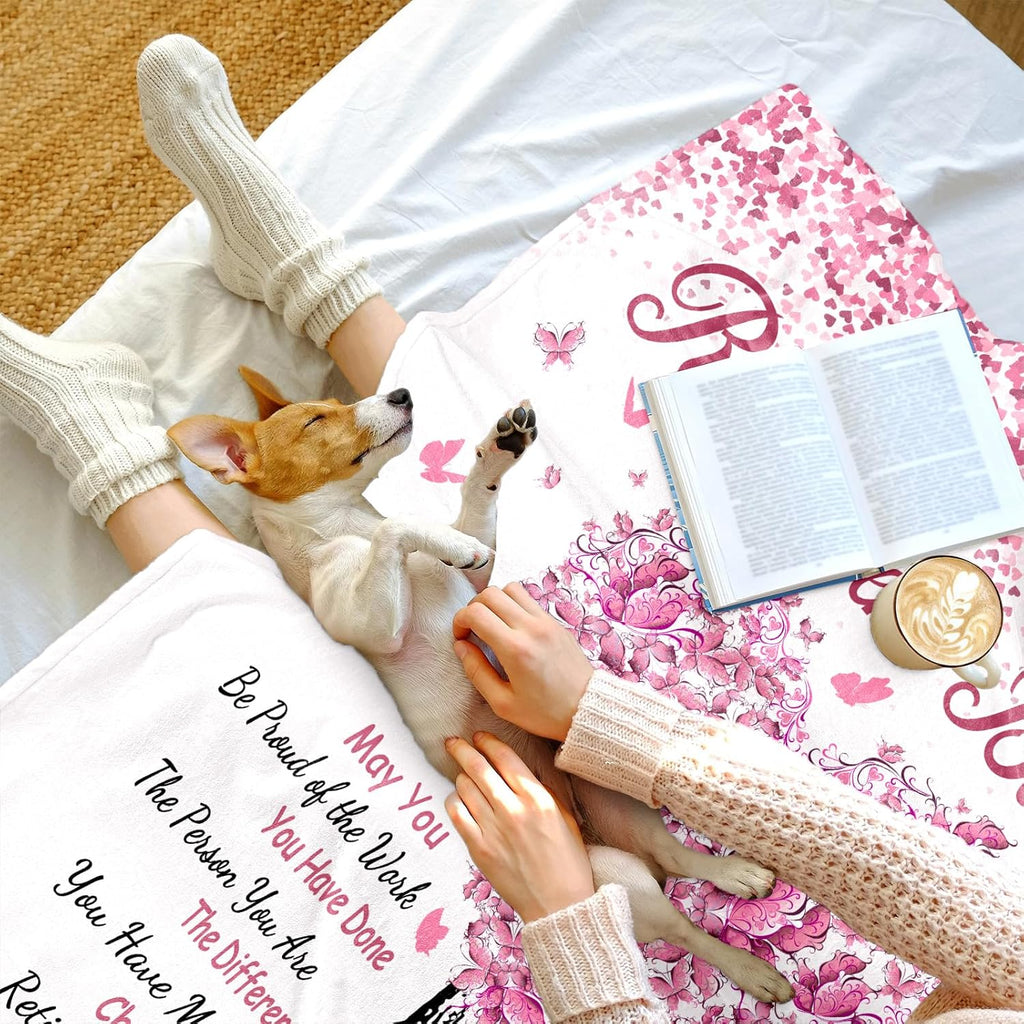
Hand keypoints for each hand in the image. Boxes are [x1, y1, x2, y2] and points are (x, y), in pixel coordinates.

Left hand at [444, 732, 594, 922]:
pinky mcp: (479, 849)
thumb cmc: (567, 861)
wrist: (559, 905)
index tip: (479, 736)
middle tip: (454, 742)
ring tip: (464, 776)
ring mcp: (493, 829)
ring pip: (463, 787)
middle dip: (462, 749)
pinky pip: (456, 814)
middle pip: (477, 767)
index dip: (487, 741)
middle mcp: (512, 809)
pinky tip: (460, 801)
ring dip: (461, 777)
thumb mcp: (565, 815)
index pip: (504, 757)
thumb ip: (543, 788)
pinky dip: (454, 802)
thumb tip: (522, 767)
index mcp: (537, 798)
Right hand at [452, 582, 592, 740]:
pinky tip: (511, 627)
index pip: (476, 613)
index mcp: (515, 649)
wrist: (587, 709)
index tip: (460, 637)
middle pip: (490, 594)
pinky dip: (513, 604)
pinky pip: (528, 599)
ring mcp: (546, 622)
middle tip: (472, 629)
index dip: (459, 621)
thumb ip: (477, 672)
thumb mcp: (503, 703)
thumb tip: (461, 647)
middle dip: (473, 607)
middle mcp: (531, 628)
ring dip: (494, 601)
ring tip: (491, 624)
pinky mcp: (556, 622)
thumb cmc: (546, 712)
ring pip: (510, 588)